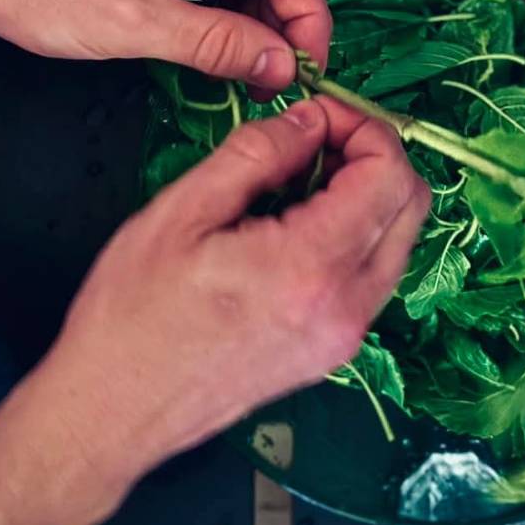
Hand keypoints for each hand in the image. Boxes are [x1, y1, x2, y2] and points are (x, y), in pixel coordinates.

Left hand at [0, 0, 330, 91]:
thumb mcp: (134, 26)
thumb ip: (217, 43)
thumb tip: (283, 66)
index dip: (308, 19)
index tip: (308, 72)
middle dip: (280, 25)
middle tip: (275, 84)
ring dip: (250, 22)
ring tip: (244, 76)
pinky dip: (221, 11)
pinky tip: (215, 49)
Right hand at [31, 97, 429, 484]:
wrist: (112, 410)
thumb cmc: (131, 316)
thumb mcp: (182, 212)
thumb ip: (255, 154)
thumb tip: (308, 121)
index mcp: (310, 268)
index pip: (389, 175)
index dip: (362, 126)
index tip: (315, 114)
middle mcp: (345, 308)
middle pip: (411, 205)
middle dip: (373, 154)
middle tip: (315, 137)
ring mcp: (345, 338)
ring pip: (397, 240)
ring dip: (366, 194)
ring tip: (297, 180)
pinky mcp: (333, 353)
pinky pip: (372, 276)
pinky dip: (353, 234)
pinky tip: (295, 224)